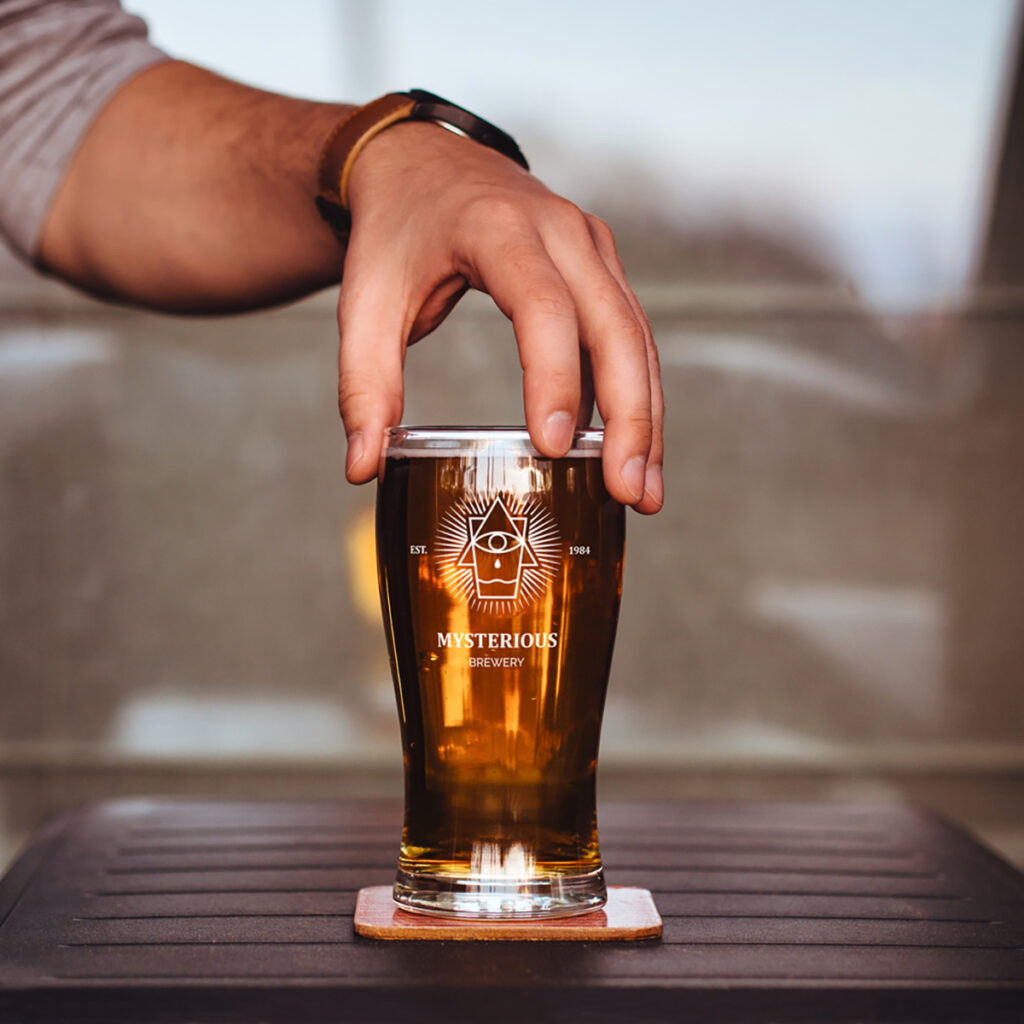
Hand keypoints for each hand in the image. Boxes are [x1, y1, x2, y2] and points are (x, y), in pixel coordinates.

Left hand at [338, 121, 663, 512]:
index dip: (553, 379)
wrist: (422, 162)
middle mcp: (560, 230)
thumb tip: (361, 469)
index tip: (551, 447)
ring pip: (636, 336)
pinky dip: (636, 393)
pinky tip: (628, 450)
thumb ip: (363, 384)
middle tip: (628, 491)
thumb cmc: (394, 231)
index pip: (543, 307)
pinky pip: (630, 333)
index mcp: (497, 228)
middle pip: (613, 327)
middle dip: (628, 416)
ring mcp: (590, 244)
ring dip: (645, 416)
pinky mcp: (600, 266)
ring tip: (644, 491)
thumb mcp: (365, 300)